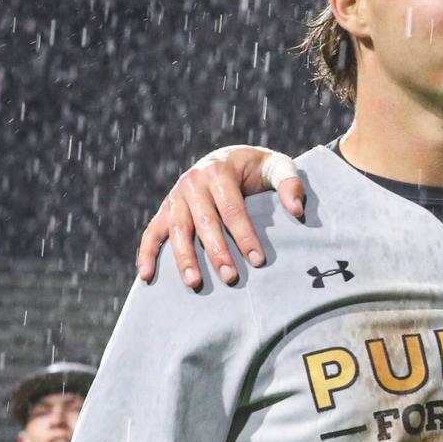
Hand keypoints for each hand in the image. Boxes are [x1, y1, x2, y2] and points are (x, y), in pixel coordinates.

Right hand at [136, 145, 303, 288]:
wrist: (227, 158)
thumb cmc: (255, 168)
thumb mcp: (276, 166)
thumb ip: (290, 182)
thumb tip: (296, 209)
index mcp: (218, 171)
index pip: (232, 209)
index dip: (245, 235)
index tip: (258, 260)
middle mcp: (192, 182)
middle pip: (204, 223)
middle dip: (217, 252)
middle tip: (231, 278)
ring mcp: (175, 196)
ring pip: (177, 230)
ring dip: (184, 258)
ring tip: (195, 283)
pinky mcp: (166, 209)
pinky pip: (152, 232)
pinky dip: (146, 253)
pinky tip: (147, 276)